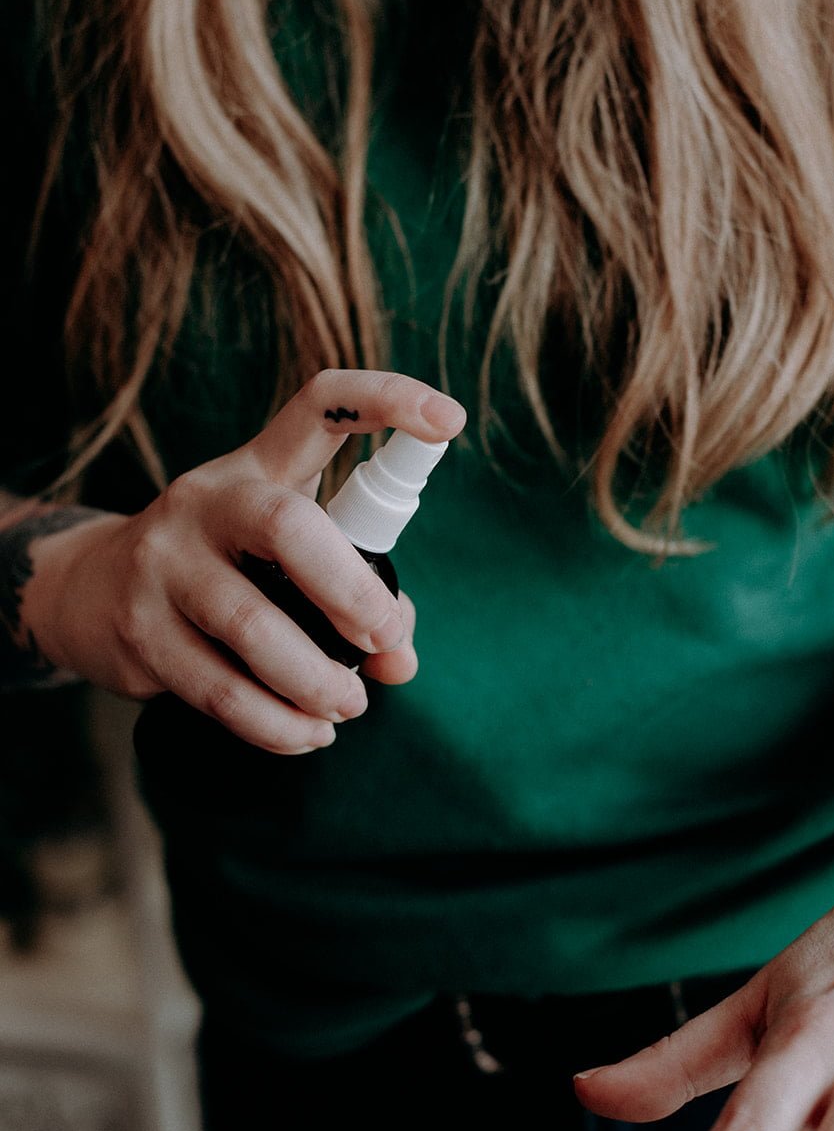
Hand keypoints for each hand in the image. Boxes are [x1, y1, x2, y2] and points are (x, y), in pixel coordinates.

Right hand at [21, 370, 465, 752]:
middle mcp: (207, 501)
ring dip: (317, 681)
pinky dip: (277, 724)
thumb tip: (400, 661)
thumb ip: (361, 596)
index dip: (387, 399)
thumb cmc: (224, 568)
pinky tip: (306, 732)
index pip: (322, 405)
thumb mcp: (285, 557)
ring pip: (252, 627)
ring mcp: (164, 564)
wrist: (88, 591)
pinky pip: (221, 691)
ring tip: (349, 705)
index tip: (448, 420)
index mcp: (259, 465)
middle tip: (383, 639)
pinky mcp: (140, 632)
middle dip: (352, 593)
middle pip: (286, 527)